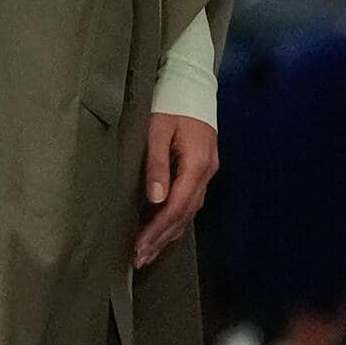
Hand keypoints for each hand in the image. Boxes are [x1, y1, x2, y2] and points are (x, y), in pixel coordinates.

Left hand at [133, 112, 218, 270]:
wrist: (190, 85)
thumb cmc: (169, 104)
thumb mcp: (157, 130)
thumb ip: (157, 164)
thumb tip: (156, 199)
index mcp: (197, 163)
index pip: (177, 206)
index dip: (157, 229)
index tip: (139, 246)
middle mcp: (206, 172)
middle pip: (184, 214)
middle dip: (161, 239)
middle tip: (139, 259)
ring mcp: (207, 173)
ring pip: (188, 212)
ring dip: (167, 234)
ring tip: (146, 253)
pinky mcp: (201, 171)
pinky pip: (189, 203)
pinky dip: (174, 221)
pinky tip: (161, 232)